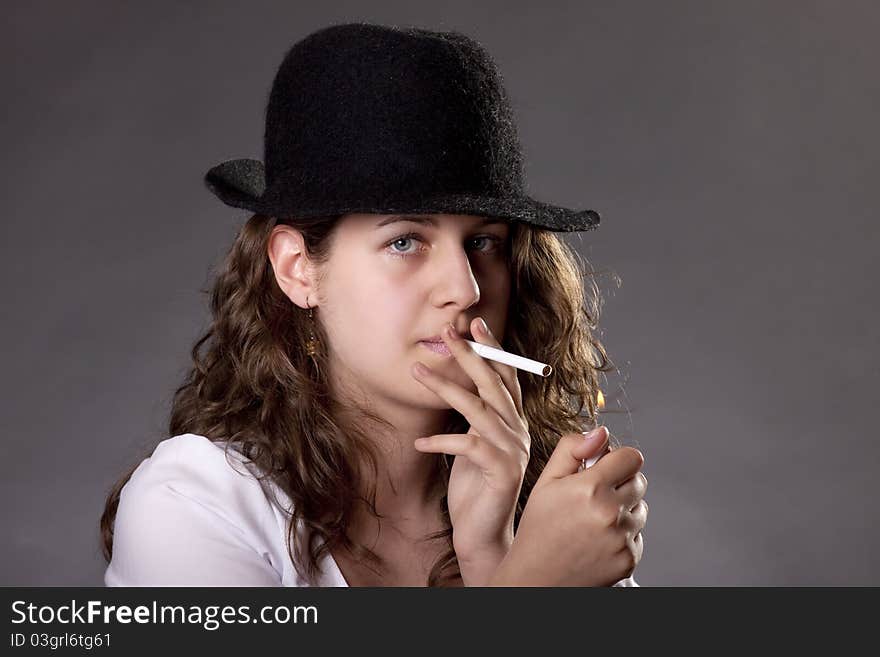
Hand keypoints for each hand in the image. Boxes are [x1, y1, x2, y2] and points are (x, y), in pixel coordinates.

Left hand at [411, 317, 529, 574]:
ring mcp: (512, 451)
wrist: (484, 533)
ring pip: (478, 409)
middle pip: (493, 384)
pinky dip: (441, 441)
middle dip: (470, 355)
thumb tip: (457, 384)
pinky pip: (467, 446)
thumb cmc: (475, 486)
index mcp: (512, 422)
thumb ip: (475, 417)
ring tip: (417, 370)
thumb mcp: (474, 444)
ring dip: (446, 387)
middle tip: (448, 331)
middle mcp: (516, 431)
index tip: (474, 323)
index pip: (506, 376)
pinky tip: (420, 441)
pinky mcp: (500, 472)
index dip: (492, 349)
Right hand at [490, 428, 648, 585]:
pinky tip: (597, 540)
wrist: (536, 579)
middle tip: (594, 495)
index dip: (618, 458)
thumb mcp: (545, 482)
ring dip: (623, 509)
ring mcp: (622, 539)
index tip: (604, 467)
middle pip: (640, 481)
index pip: (632, 457)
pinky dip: (623, 535)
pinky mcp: (629, 560)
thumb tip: (601, 432)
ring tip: (592, 520)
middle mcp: (611, 513)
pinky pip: (638, 535)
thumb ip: (572, 450)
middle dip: (621, 483)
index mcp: (590, 488)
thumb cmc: (538, 528)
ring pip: (641, 509)